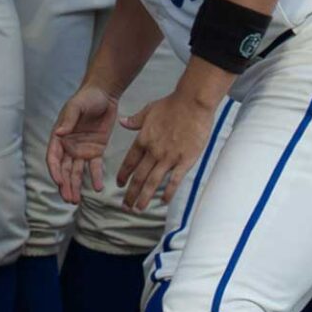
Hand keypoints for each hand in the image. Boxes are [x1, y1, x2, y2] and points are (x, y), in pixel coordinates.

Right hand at [47, 83, 120, 203]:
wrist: (105, 94)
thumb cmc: (87, 97)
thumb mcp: (76, 106)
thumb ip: (69, 120)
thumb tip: (59, 133)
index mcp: (59, 136)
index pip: (53, 157)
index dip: (55, 171)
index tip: (59, 182)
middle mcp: (68, 146)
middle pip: (64, 169)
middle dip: (65, 185)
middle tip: (68, 199)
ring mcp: (82, 150)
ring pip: (76, 172)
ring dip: (75, 186)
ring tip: (76, 201)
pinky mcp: (96, 151)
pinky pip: (94, 167)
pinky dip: (95, 177)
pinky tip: (98, 187)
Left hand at [116, 93, 216, 211]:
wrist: (192, 103)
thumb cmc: (172, 104)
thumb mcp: (149, 109)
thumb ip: (135, 120)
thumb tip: (122, 122)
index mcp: (143, 139)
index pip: (129, 162)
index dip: (123, 175)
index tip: (119, 185)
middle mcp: (153, 151)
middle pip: (138, 176)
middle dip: (130, 193)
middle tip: (125, 205)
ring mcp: (169, 157)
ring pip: (153, 182)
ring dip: (144, 197)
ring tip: (138, 208)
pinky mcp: (185, 160)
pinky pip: (174, 180)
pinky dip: (168, 193)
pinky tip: (163, 202)